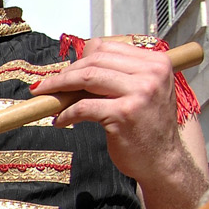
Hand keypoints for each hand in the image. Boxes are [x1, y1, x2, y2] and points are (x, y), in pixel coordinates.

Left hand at [34, 37, 190, 187]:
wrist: (162, 160)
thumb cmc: (147, 127)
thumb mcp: (141, 91)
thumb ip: (119, 73)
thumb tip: (82, 57)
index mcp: (157, 63)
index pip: (109, 47)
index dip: (81, 58)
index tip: (66, 70)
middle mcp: (151, 74)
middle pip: (95, 60)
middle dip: (66, 72)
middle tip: (48, 85)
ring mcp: (139, 93)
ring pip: (87, 78)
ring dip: (59, 87)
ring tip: (46, 96)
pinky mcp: (124, 114)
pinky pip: (83, 107)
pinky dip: (66, 113)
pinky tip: (61, 120)